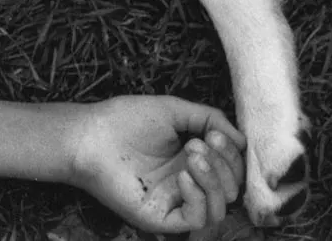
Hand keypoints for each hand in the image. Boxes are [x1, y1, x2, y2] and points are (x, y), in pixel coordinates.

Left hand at [67, 96, 245, 233]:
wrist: (89, 135)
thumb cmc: (125, 120)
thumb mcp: (174, 111)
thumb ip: (209, 118)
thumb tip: (242, 140)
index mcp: (191, 161)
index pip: (231, 169)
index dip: (232, 155)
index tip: (215, 135)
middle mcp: (187, 184)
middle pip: (230, 190)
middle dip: (225, 166)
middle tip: (200, 143)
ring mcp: (174, 202)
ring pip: (218, 208)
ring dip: (214, 180)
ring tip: (191, 154)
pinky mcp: (160, 217)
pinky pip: (196, 220)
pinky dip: (198, 198)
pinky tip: (183, 175)